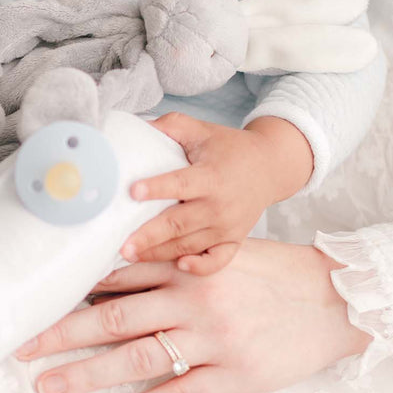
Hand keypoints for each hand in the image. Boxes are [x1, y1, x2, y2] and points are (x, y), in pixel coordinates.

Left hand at [15, 239, 369, 392]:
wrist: (333, 297)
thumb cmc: (272, 271)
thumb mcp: (221, 251)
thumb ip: (174, 258)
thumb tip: (117, 267)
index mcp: (187, 263)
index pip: (115, 275)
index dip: (72, 288)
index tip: (35, 298)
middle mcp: (192, 296)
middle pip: (113, 315)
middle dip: (62, 332)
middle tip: (20, 346)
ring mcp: (212, 336)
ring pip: (136, 356)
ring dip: (87, 373)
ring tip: (47, 387)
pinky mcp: (232, 373)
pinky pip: (178, 392)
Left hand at [121, 113, 313, 274]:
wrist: (270, 166)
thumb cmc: (229, 148)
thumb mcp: (202, 129)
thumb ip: (171, 126)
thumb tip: (138, 128)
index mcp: (211, 176)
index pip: (180, 183)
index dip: (157, 187)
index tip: (133, 191)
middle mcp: (219, 205)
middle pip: (179, 223)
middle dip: (149, 235)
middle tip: (123, 244)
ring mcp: (227, 227)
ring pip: (189, 244)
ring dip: (160, 253)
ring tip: (131, 254)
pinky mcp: (234, 240)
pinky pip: (218, 261)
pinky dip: (201, 267)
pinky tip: (180, 266)